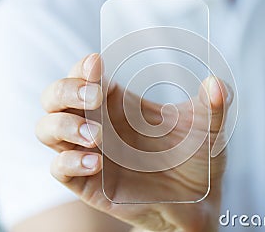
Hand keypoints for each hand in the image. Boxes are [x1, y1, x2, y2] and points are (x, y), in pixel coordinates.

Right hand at [36, 53, 232, 231]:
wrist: (198, 201)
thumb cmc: (198, 158)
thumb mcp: (209, 128)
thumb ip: (215, 104)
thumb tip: (217, 83)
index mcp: (119, 104)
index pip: (84, 74)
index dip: (83, 66)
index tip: (98, 62)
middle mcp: (99, 124)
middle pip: (54, 97)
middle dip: (65, 91)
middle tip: (94, 97)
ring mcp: (89, 152)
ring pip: (47, 129)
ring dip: (63, 125)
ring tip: (95, 135)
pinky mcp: (88, 182)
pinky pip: (59, 168)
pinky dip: (69, 161)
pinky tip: (96, 162)